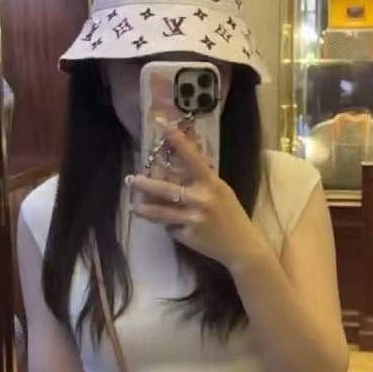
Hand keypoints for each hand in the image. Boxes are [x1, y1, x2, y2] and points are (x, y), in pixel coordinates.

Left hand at [128, 129, 268, 272]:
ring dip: (144, 209)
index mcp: (211, 183)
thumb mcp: (221, 191)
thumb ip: (202, 179)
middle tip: (130, 179)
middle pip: (165, 189)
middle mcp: (201, 199)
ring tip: (134, 207)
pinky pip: (170, 227)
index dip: (177, 140)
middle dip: (144, 185)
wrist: (241, 247)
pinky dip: (169, 225)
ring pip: (160, 212)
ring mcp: (192, 219)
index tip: (162, 124)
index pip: (191, 157)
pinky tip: (173, 225)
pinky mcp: (187, 236)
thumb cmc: (232, 215)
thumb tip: (179, 166)